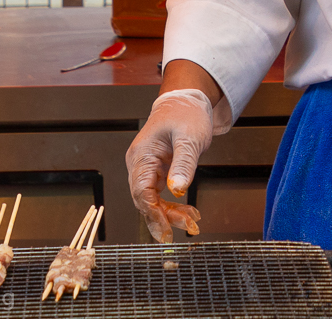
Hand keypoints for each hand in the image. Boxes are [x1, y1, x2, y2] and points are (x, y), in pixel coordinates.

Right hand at [126, 89, 213, 242]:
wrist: (186, 101)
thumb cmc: (186, 113)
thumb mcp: (190, 137)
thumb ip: (184, 163)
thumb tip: (177, 190)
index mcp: (142, 154)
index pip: (141, 191)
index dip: (153, 213)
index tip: (166, 230)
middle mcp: (139, 163)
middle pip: (145, 200)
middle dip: (165, 217)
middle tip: (188, 226)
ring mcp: (146, 168)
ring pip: (152, 201)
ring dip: (170, 214)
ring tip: (191, 221)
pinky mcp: (156, 172)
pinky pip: (159, 195)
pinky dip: (172, 205)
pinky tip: (186, 212)